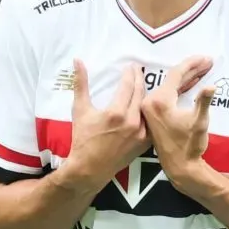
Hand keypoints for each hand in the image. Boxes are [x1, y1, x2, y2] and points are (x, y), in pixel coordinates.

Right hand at [60, 60, 149, 192]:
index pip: (128, 85)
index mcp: (116, 112)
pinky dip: (149, 113)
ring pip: (147, 108)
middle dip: (139, 79)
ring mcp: (141, 134)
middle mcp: (132, 122)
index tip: (130, 66)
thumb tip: (77, 61)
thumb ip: (80, 84)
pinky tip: (148, 105)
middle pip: (140, 93)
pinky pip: (151, 123)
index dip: (130, 74)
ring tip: (142, 85)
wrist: (89, 168)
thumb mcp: (80, 110)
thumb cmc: (82, 139)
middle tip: (137, 70)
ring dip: (145, 95)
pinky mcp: (145, 143)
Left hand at [141, 55, 214, 191]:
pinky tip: (191, 83)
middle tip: (208, 62)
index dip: (193, 64)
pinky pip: (167, 94)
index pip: (177, 74)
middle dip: (192, 69)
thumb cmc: (190, 145)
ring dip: (187, 78)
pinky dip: (180, 88)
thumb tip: (211, 86)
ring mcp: (150, 109)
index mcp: (159, 101)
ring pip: (170, 86)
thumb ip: (204, 102)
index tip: (207, 58)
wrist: (180, 167)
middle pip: (173, 78)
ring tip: (203, 70)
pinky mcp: (153, 114)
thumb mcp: (199, 122)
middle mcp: (150, 102)